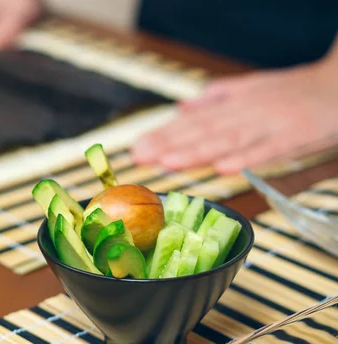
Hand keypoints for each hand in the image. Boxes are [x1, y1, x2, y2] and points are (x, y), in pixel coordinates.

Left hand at [131, 63, 337, 173]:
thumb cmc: (293, 91)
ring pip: (227, 140)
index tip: (137, 146)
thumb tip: (181, 107)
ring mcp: (269, 124)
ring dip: (196, 152)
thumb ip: (215, 98)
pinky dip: (245, 159)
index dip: (164, 134)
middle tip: (139, 157)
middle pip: (202, 130)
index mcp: (234, 103)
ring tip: (168, 162)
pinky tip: (222, 168)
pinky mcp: (294, 136)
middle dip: (168, 145)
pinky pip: (267, 150)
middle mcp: (246, 112)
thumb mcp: (250, 88)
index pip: (193, 121)